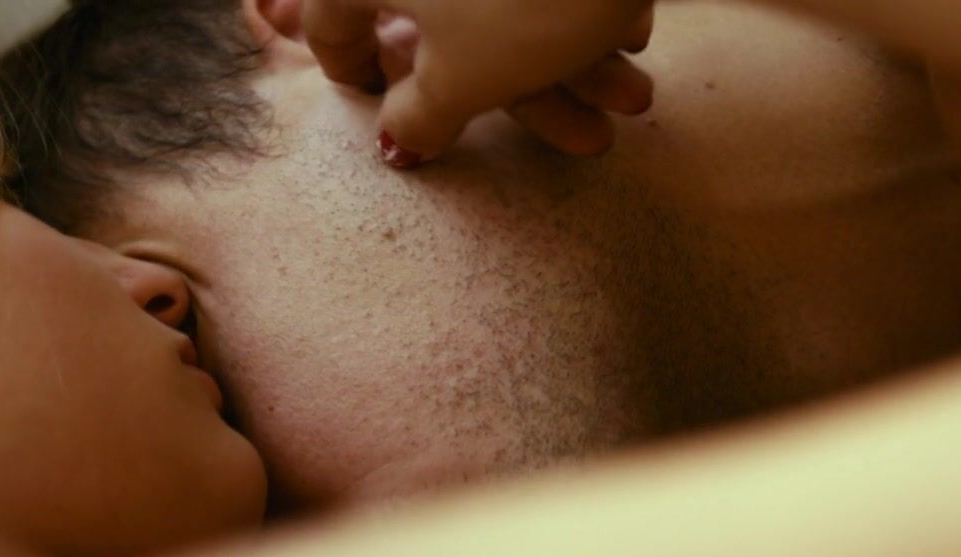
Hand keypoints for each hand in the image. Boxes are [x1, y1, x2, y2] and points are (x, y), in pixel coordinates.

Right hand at [300, 0, 655, 166]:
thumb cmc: (515, 4)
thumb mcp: (460, 81)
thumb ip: (417, 118)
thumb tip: (398, 140)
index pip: (328, 21)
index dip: (354, 72)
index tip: (379, 103)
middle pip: (448, 25)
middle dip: (531, 93)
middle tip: (587, 133)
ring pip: (506, 3)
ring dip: (574, 64)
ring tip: (633, 96)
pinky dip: (579, 11)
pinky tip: (631, 34)